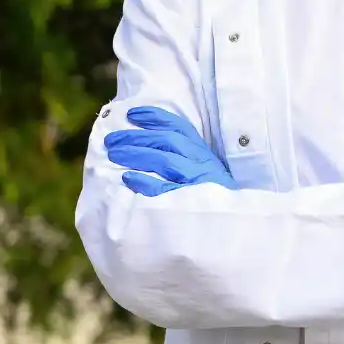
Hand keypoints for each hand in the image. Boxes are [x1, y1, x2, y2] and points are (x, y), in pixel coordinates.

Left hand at [105, 107, 236, 195]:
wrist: (232, 229)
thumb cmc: (213, 201)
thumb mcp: (205, 174)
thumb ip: (185, 160)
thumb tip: (147, 148)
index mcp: (204, 154)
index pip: (180, 128)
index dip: (155, 118)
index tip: (132, 114)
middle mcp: (201, 164)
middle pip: (167, 141)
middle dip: (137, 137)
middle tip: (111, 140)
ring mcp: (196, 183)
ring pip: (164, 161)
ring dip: (136, 154)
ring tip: (114, 154)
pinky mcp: (190, 203)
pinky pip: (164, 189)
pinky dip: (145, 182)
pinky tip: (127, 178)